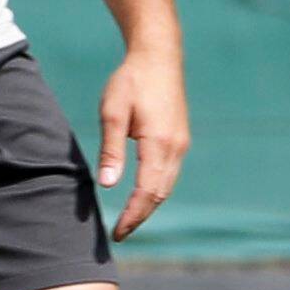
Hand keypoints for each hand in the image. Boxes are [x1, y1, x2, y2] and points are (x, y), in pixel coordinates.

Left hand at [92, 48, 189, 240]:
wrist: (159, 56)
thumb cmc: (131, 81)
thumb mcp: (112, 113)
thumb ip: (111, 150)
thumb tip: (108, 185)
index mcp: (159, 143)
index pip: (146, 191)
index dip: (133, 215)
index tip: (118, 232)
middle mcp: (176, 148)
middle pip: (160, 194)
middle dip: (141, 216)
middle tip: (121, 233)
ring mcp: (181, 144)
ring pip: (167, 186)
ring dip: (149, 205)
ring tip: (129, 220)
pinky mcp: (180, 139)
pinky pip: (170, 174)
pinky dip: (156, 191)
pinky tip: (142, 195)